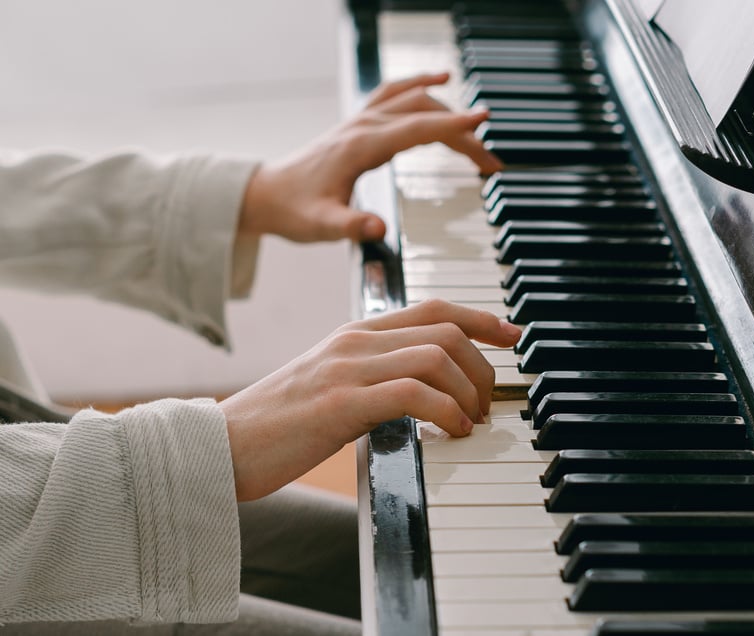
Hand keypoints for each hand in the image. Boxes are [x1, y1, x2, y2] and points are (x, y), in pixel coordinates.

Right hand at [220, 299, 520, 500]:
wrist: (217, 446)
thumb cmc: (276, 424)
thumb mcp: (330, 385)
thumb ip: (373, 375)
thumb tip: (423, 390)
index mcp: (355, 333)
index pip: (432, 308)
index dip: (480, 317)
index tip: (511, 335)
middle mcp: (355, 341)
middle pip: (445, 328)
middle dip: (483, 363)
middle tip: (490, 400)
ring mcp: (347, 368)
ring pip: (436, 355)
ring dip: (469, 390)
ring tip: (471, 421)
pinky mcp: (340, 403)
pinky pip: (412, 392)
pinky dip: (446, 410)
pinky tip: (452, 432)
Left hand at [238, 72, 502, 243]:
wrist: (266, 195)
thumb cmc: (294, 210)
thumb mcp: (322, 226)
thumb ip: (351, 226)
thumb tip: (379, 229)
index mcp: (360, 147)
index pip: (416, 128)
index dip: (452, 126)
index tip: (483, 122)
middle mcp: (363, 126)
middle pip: (424, 115)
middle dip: (462, 134)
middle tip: (491, 163)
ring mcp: (361, 120)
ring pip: (415, 101)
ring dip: (448, 113)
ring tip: (479, 134)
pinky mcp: (359, 122)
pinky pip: (396, 93)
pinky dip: (421, 84)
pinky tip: (441, 81)